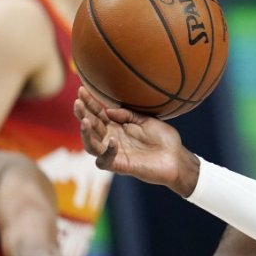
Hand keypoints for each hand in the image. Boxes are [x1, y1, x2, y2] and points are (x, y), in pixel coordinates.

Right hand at [73, 87, 198, 195]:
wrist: (177, 158)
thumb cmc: (163, 139)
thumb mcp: (147, 120)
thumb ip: (128, 115)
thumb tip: (108, 110)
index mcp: (117, 127)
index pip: (98, 114)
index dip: (89, 103)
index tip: (82, 89)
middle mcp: (112, 139)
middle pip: (91, 127)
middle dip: (82, 114)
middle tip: (78, 102)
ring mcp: (115, 153)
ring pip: (91, 145)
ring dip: (86, 133)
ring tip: (85, 120)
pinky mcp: (121, 166)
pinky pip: (105, 161)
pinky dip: (107, 151)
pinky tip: (113, 140)